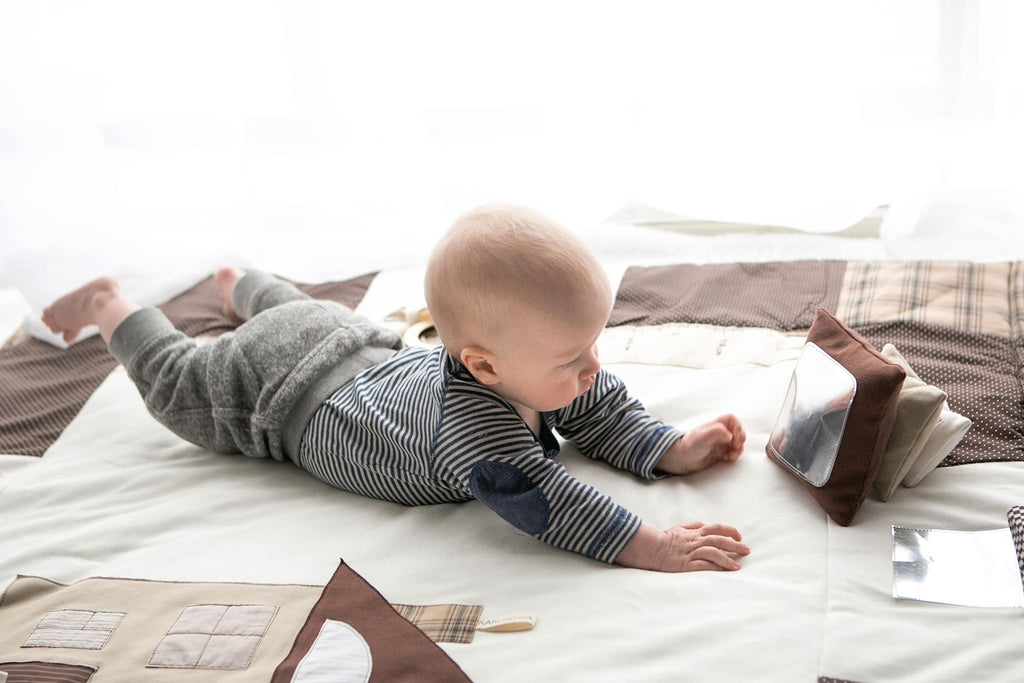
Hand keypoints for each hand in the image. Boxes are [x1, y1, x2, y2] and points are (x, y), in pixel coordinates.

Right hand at [616, 521, 748, 571]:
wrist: (649, 547)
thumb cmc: (663, 538)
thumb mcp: (678, 528)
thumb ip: (692, 525)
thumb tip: (703, 524)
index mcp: (694, 532)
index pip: (716, 528)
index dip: (729, 531)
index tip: (739, 536)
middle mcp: (695, 541)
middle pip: (718, 540)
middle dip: (735, 545)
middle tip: (747, 550)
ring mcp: (690, 553)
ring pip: (712, 552)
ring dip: (727, 559)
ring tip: (738, 566)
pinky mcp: (685, 564)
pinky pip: (702, 565)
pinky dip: (714, 568)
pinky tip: (723, 572)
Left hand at [657, 414, 745, 474]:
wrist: (682, 459)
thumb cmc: (690, 445)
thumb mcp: (703, 436)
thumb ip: (717, 432)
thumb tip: (730, 435)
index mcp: (715, 425)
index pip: (732, 419)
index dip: (737, 426)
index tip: (734, 436)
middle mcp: (719, 434)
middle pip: (738, 431)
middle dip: (740, 439)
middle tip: (736, 446)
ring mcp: (720, 444)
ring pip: (737, 443)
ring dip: (738, 449)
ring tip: (731, 454)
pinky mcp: (720, 454)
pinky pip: (733, 453)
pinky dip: (733, 456)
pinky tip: (727, 458)